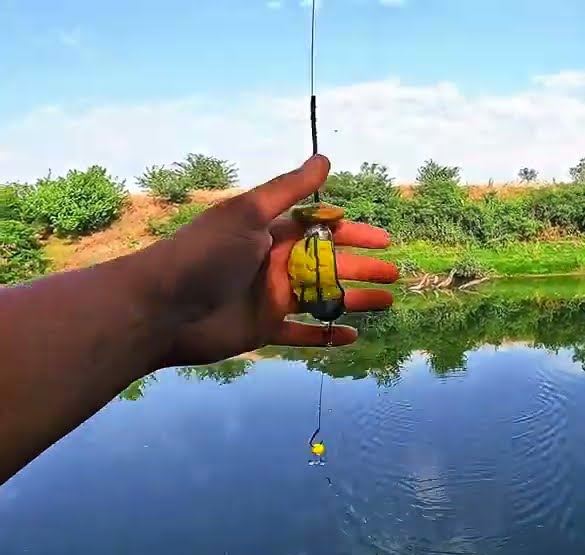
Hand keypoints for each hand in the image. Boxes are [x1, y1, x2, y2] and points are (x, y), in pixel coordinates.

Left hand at [134, 154, 399, 367]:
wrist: (160, 308)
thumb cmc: (202, 255)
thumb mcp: (247, 214)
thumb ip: (288, 190)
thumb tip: (324, 158)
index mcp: (270, 234)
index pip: (320, 230)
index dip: (352, 234)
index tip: (383, 240)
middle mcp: (273, 264)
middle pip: (329, 264)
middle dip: (363, 268)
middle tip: (394, 273)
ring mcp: (269, 298)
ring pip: (323, 299)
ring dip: (355, 300)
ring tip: (386, 302)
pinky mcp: (263, 330)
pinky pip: (303, 334)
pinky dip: (327, 336)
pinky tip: (353, 336)